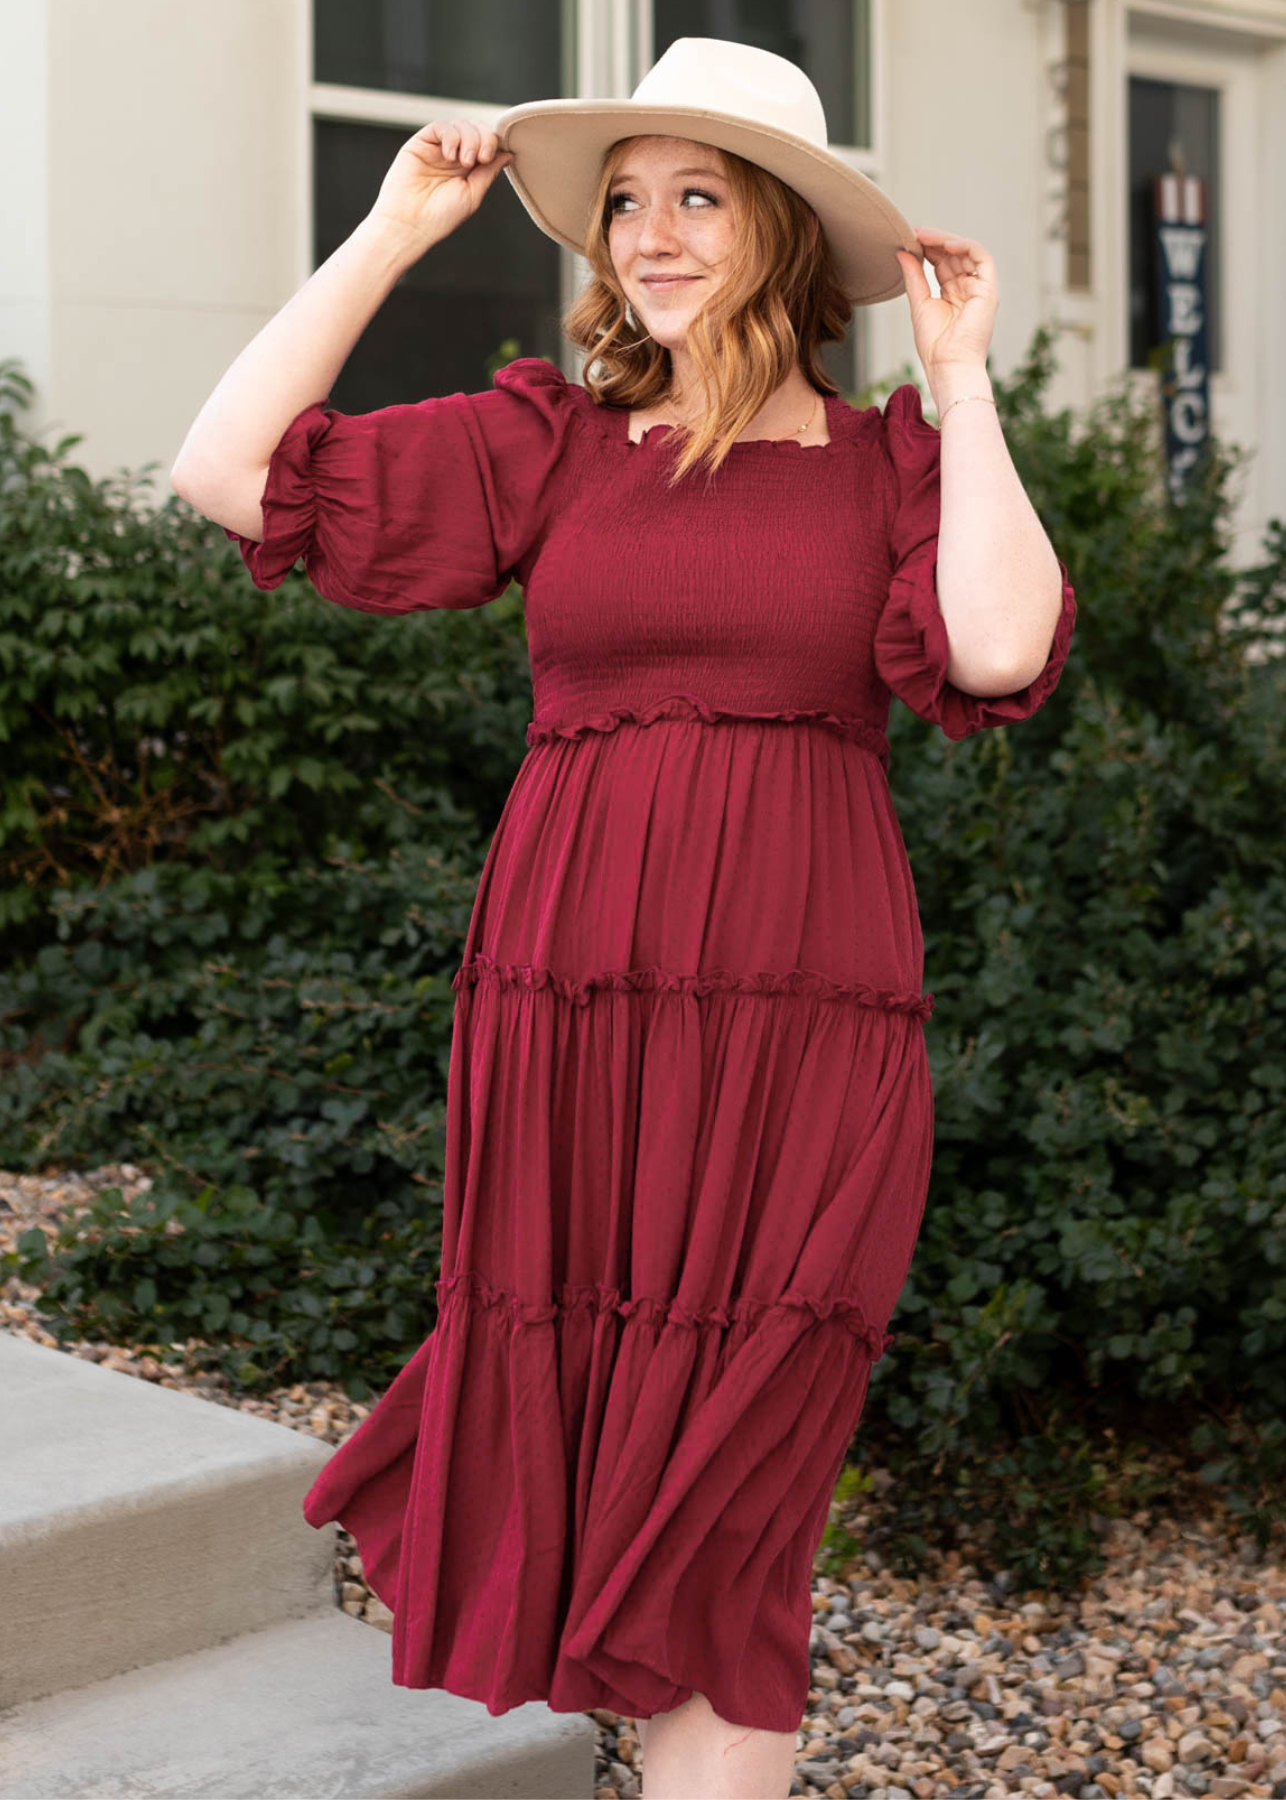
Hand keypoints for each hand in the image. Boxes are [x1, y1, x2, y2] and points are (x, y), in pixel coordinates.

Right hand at [368, 119, 515, 251]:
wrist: (411, 223)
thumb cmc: (440, 217)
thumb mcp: (473, 194)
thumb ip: (489, 172)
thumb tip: (508, 154)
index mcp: (468, 169)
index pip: (486, 143)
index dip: (492, 143)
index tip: (490, 158)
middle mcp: (454, 156)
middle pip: (476, 129)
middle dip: (483, 139)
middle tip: (481, 159)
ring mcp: (438, 148)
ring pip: (460, 125)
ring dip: (469, 139)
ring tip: (464, 162)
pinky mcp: (421, 143)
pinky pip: (441, 126)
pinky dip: (451, 136)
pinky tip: (449, 156)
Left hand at [894, 226, 997, 380]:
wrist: (948, 366)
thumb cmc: (935, 346)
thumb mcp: (919, 303)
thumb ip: (914, 277)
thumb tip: (902, 252)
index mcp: (953, 294)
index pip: (942, 263)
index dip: (927, 248)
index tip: (909, 238)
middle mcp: (968, 289)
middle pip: (954, 255)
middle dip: (934, 241)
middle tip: (914, 233)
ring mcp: (980, 288)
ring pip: (966, 252)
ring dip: (946, 240)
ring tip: (924, 236)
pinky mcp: (989, 289)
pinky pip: (981, 257)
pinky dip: (965, 246)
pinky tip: (946, 244)